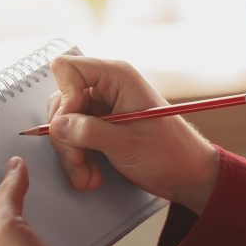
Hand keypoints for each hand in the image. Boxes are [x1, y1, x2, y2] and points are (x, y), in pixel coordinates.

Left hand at [0, 156, 77, 245]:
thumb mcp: (8, 227)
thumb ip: (7, 194)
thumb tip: (13, 166)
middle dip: (3, 177)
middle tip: (19, 155)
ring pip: (9, 210)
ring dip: (20, 194)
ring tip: (36, 173)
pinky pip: (25, 224)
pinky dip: (33, 210)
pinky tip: (48, 202)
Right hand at [46, 55, 217, 214]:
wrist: (188, 176)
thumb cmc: (171, 154)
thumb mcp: (127, 144)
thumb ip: (88, 132)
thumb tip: (57, 126)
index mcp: (117, 77)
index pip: (67, 68)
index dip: (64, 97)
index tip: (72, 125)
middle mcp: (107, 87)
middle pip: (61, 102)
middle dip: (65, 137)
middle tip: (79, 161)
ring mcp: (102, 108)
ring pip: (64, 125)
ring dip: (72, 154)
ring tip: (88, 177)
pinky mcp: (100, 127)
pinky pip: (74, 138)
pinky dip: (78, 159)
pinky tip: (91, 176)